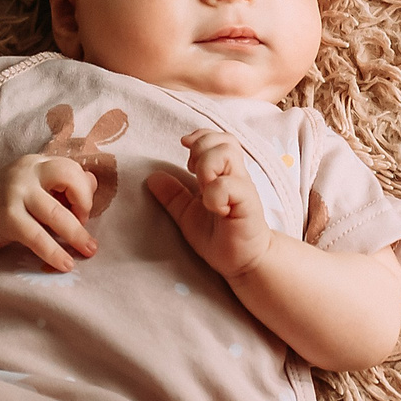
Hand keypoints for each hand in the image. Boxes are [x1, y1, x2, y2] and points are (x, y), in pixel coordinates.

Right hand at [0, 155, 98, 271]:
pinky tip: (65, 264)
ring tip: (88, 251)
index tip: (81, 213)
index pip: (72, 168)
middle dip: (85, 204)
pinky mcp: (7, 217)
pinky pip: (37, 236)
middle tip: (85, 225)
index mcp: (39, 163)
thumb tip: (93, 183)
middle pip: (68, 178)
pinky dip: (54, 252)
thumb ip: (63, 184)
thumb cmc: (9, 198)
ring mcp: (15, 193)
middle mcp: (27, 172)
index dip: (84, 192)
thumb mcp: (36, 185)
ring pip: (56, 212)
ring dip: (76, 234)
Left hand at [147, 129, 271, 278]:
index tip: (185, 149)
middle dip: (201, 148)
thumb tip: (152, 176)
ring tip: (202, 187)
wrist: (244, 263)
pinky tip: (213, 208)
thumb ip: (172, 196)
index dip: (200, 137)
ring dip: (207, 165)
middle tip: (191, 170)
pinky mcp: (248, 204)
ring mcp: (243, 189)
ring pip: (227, 153)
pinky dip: (215, 193)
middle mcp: (235, 177)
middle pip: (224, 141)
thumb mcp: (187, 215)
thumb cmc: (220, 237)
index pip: (219, 140)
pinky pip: (230, 185)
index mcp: (223, 175)